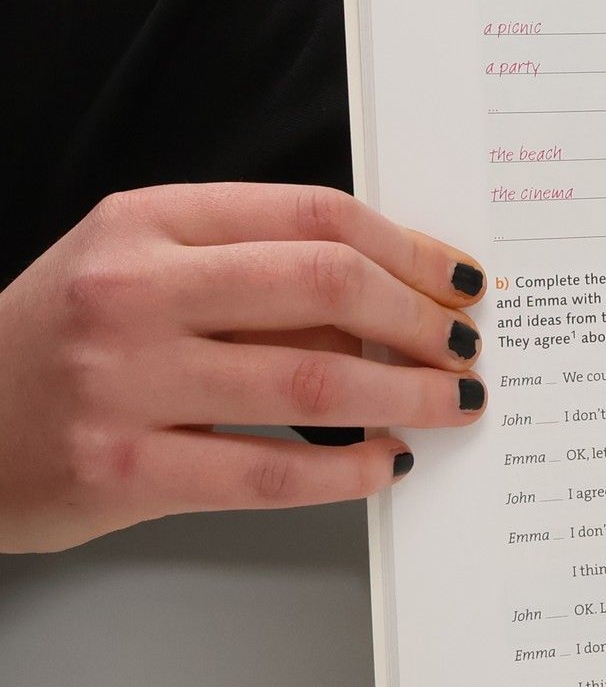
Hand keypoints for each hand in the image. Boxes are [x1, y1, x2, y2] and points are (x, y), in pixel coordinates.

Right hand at [0, 184, 487, 551]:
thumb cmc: (60, 345)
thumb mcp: (140, 272)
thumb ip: (253, 273)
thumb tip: (397, 299)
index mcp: (146, 224)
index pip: (313, 214)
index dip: (408, 247)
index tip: (458, 278)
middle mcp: (132, 291)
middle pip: (326, 284)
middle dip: (421, 318)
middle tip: (465, 346)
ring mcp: (122, 382)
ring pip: (313, 379)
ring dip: (407, 395)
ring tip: (448, 403)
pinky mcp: (120, 470)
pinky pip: (269, 472)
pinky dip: (348, 470)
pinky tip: (385, 463)